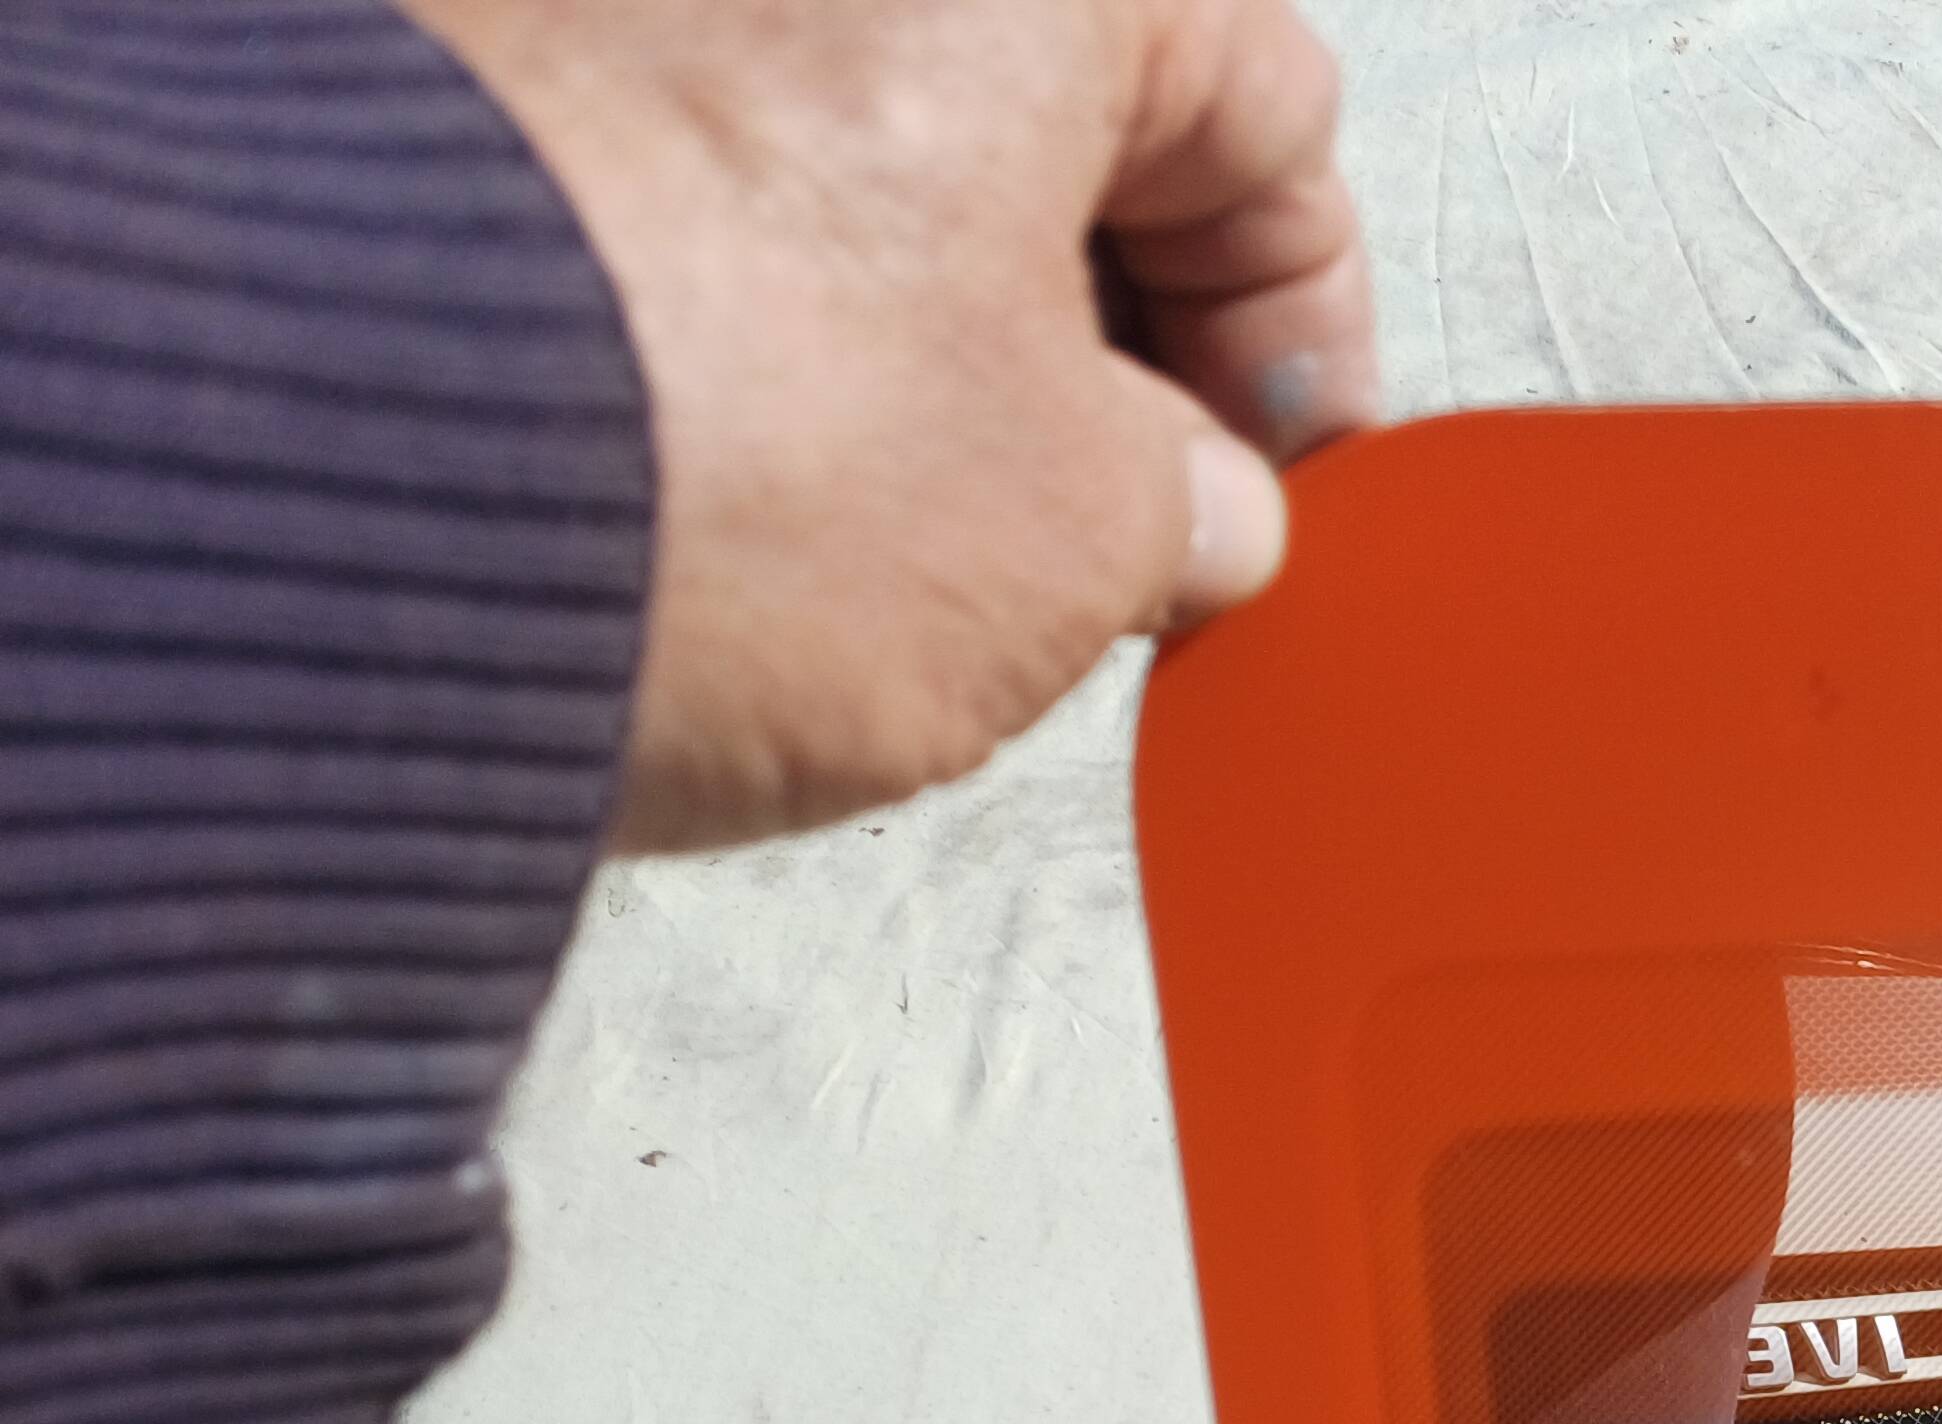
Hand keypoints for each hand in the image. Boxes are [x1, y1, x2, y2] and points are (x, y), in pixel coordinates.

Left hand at [405, 0, 1379, 852]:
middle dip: (1109, 332)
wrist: (324, 500)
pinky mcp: (459, 98)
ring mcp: (607, 12)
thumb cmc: (710, 457)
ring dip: (928, 341)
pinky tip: (752, 495)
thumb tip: (1179, 509)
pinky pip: (685, 204)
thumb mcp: (1085, 533)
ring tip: (920, 541)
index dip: (1307, 328)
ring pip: (859, 164)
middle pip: (1049, 114)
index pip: (1271, 104)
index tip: (1282, 475)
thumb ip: (1186, 499)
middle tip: (1124, 523)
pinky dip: (754, 331)